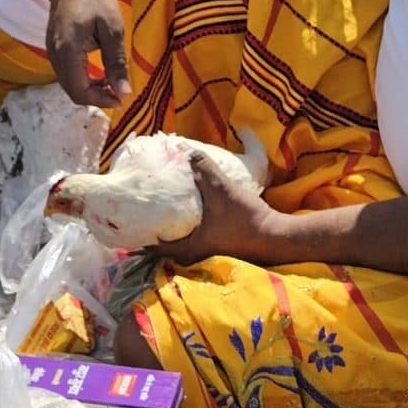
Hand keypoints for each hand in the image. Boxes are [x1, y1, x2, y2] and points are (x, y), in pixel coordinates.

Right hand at [46, 0, 130, 108]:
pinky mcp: (53, 46)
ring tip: (112, 81)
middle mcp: (54, 54)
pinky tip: (99, 72)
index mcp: (67, 50)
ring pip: (68, 83)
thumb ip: (116, 62)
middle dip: (96, 97)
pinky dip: (82, 79)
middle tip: (119, 91)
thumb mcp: (113, 29)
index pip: (79, 90)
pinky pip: (66, 72)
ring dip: (89, 88)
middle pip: (72, 91)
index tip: (121, 97)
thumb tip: (124, 93)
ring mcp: (51, 50)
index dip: (101, 100)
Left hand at [148, 151, 290, 267]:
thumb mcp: (222, 189)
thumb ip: (204, 169)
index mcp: (187, 248)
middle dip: (154, 229)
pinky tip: (190, 213)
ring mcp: (207, 254)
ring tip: (164, 209)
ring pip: (181, 242)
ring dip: (172, 229)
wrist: (277, 238)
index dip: (140, 233)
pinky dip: (188, 228)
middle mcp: (194, 256)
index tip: (131, 219)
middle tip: (145, 210)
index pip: (153, 245)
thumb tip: (187, 151)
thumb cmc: (245, 219)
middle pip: (165, 244)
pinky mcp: (219, 248)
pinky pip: (195, 238)